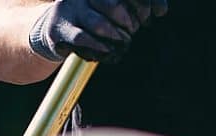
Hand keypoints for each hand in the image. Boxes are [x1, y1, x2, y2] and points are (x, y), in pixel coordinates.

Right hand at [29, 0, 166, 62]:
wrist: (53, 28)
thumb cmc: (89, 17)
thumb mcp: (109, 6)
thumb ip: (133, 5)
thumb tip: (162, 11)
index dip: (143, 4)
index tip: (154, 15)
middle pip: (114, 5)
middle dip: (129, 23)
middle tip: (133, 32)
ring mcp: (69, 9)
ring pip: (100, 24)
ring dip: (116, 37)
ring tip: (124, 43)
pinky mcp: (58, 29)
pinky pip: (84, 39)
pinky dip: (100, 47)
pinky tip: (108, 51)